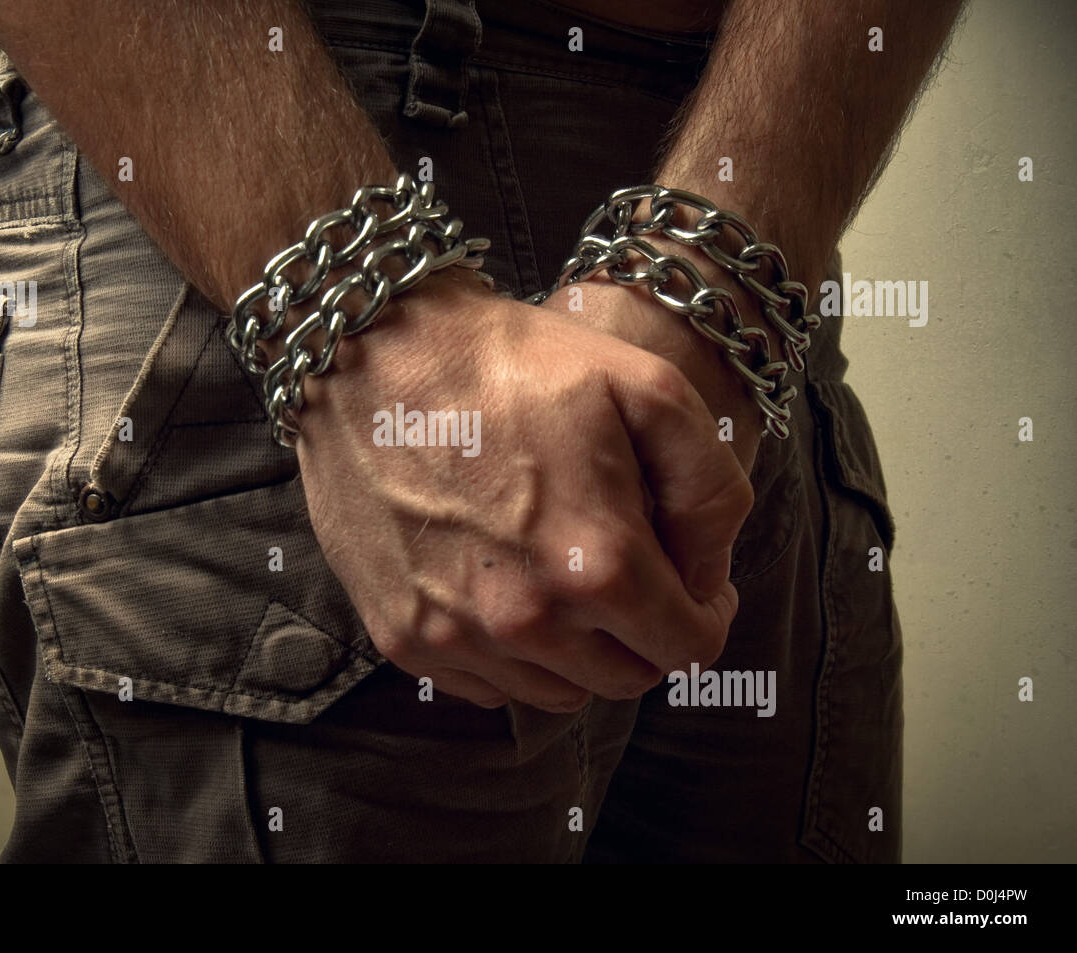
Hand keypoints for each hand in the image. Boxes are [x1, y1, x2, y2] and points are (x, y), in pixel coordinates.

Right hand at [293, 270, 752, 711]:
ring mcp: (456, 634)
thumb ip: (710, 491)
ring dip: (579, 650)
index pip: (690, 648)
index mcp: (598, 562)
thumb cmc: (509, 361)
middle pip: (626, 678)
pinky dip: (511, 655)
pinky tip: (504, 585)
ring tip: (564, 574)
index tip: (694, 578)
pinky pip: (487, 686)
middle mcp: (526, 618)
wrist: (371, 352)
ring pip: (558, 691)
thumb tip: (706, 573)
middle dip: (646, 634)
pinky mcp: (402, 635)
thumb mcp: (646, 387)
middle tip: (633, 572)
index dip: (707, 613)